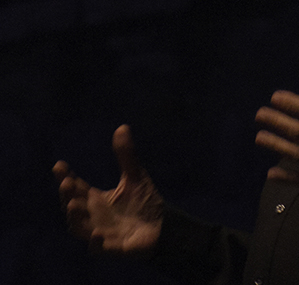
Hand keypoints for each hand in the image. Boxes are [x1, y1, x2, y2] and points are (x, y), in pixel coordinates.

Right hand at [53, 125, 163, 254]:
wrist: (162, 226)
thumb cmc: (144, 202)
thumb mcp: (134, 175)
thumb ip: (126, 155)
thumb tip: (122, 126)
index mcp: (96, 200)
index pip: (77, 188)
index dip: (66, 178)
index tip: (59, 165)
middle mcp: (94, 217)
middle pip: (73, 207)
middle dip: (67, 196)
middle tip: (66, 183)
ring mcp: (101, 233)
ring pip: (80, 228)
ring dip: (75, 218)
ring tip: (74, 205)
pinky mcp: (113, 247)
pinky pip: (99, 249)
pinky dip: (95, 243)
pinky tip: (97, 233)